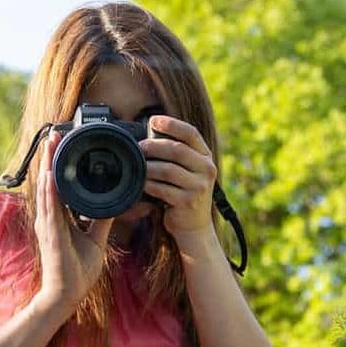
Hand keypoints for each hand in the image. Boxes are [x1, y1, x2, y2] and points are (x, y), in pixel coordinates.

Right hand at [33, 130, 114, 313]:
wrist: (67, 295)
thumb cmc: (76, 271)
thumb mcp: (94, 240)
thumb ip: (100, 221)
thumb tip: (111, 204)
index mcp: (59, 218)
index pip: (57, 186)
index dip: (58, 165)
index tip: (62, 145)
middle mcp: (50, 218)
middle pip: (48, 182)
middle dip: (50, 158)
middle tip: (53, 134)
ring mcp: (48, 225)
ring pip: (46, 190)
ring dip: (47, 166)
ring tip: (49, 145)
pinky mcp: (52, 236)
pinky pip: (51, 209)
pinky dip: (50, 191)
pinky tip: (50, 176)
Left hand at [139, 115, 217, 243]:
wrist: (194, 226)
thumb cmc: (185, 193)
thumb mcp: (189, 172)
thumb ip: (178, 155)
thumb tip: (150, 135)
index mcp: (206, 157)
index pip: (191, 134)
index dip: (172, 124)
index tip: (154, 120)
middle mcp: (207, 170)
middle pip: (177, 150)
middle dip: (154, 146)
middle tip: (139, 147)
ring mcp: (199, 187)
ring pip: (168, 170)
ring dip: (149, 166)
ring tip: (138, 166)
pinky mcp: (188, 202)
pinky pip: (162, 189)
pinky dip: (149, 184)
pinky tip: (142, 183)